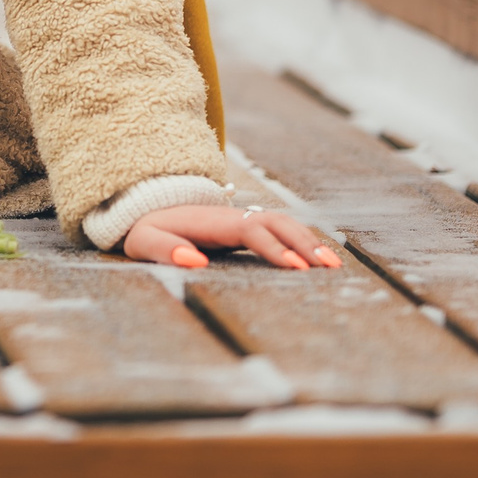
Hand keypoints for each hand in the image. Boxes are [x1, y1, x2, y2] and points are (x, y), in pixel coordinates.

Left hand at [115, 204, 341, 270]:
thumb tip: (195, 262)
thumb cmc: (146, 230)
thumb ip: (165, 249)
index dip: (274, 248)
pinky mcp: (246, 228)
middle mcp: (233, 216)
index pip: (251, 231)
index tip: (295, 268)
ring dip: (309, 241)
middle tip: (328, 268)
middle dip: (304, 243)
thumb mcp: (144, 240)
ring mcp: (242, 220)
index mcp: (213, 221)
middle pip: (277, 222)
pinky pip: (281, 231)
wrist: (146, 209)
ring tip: (334, 266)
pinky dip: (303, 241)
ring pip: (284, 224)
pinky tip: (320, 259)